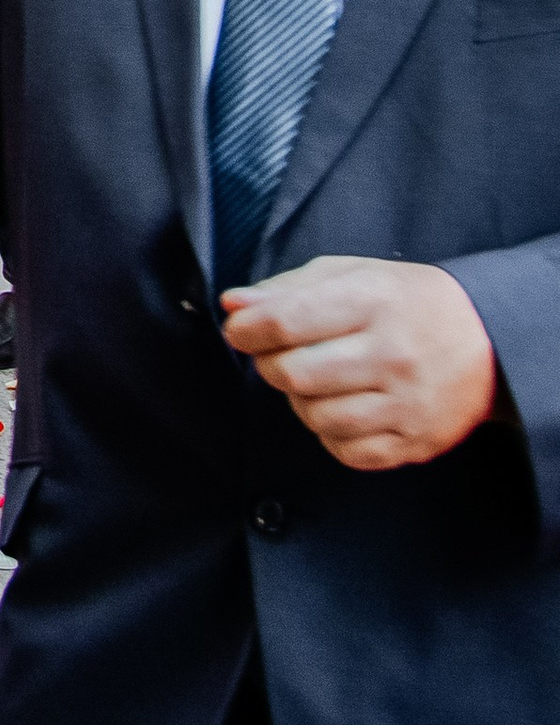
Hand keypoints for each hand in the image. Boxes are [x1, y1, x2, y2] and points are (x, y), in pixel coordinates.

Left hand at [220, 254, 499, 470]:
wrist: (490, 342)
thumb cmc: (406, 302)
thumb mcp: (352, 274)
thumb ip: (287, 288)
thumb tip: (233, 306)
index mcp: (374, 301)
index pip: (287, 321)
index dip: (248, 330)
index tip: (241, 331)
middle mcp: (392, 353)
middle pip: (294, 374)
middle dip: (270, 365)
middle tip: (280, 355)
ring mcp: (407, 403)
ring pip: (315, 417)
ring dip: (300, 400)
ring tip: (318, 380)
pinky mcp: (415, 441)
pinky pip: (345, 450)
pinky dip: (330, 432)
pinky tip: (343, 407)